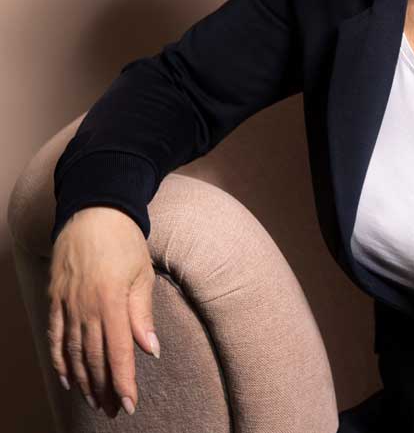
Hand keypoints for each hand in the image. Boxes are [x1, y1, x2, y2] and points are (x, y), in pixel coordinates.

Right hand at [47, 206, 159, 416]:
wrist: (94, 212)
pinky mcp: (55, 300)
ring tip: (96, 400)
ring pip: (74, 352)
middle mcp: (85, 307)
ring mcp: (67, 304)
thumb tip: (149, 350)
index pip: (117, 351)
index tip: (130, 404)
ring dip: (85, 380)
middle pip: (95, 358)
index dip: (124, 380)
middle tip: (114, 409)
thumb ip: (142, 315)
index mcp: (111, 300)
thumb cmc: (125, 241)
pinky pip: (56, 337)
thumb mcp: (142, 274)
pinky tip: (69, 378)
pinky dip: (61, 361)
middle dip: (106, 388)